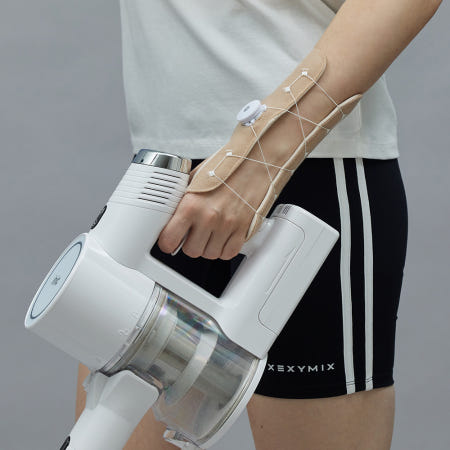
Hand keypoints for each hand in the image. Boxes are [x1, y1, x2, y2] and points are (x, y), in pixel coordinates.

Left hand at [157, 150, 276, 258]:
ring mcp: (227, 225)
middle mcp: (208, 217)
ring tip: (210, 233)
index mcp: (191, 204)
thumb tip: (170, 215)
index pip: (170, 239)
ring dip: (208, 247)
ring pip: (210, 254)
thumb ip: (181, 200)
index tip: (170, 241)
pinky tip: (223, 237)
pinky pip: (229, 253)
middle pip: (191, 251)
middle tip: (193, 234)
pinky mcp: (243, 229)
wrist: (254, 162)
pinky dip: (225, 249)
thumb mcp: (194, 179)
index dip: (168, 242)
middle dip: (190, 244)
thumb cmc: (226, 168)